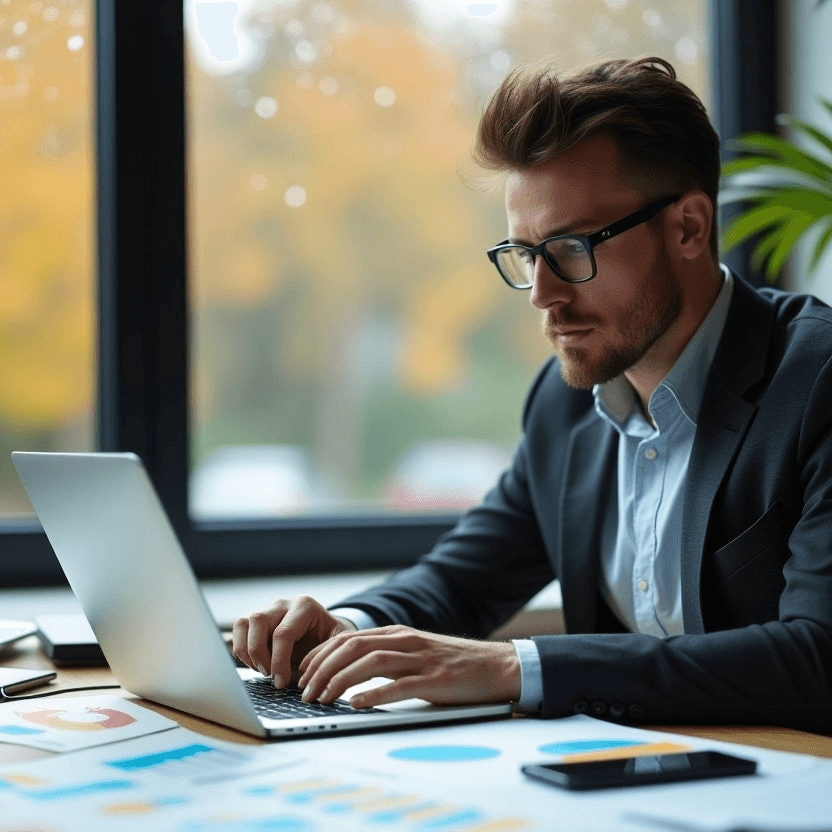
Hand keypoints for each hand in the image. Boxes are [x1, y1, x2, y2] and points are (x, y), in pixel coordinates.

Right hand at [231, 595, 355, 688]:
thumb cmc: (332, 640)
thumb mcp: (338, 645)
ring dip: (247, 651)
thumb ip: (326, 656)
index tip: (281, 682)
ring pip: (243, 623)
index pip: (283, 632)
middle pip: (258, 621)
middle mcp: (284, 604)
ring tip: (261, 670)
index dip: (278, 661)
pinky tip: (256, 664)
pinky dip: (241, 649)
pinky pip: (239, 629)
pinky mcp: (256, 621)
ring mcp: (268, 610)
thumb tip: (307, 678)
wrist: (327, 632)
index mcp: (305, 606)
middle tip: (269, 675)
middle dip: (260, 654)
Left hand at [297, 625, 520, 708]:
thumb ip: (387, 658)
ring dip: (339, 681)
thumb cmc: (454, 665)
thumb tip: (348, 674)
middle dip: (322, 669)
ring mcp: (421, 659)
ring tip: (322, 698)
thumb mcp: (415, 654)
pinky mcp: (436, 680)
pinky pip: (399, 685)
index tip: (302, 674)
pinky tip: (356, 703)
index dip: (320, 655)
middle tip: (304, 692)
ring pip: (370, 662)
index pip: (347, 638)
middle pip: (352, 647)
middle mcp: (406, 641)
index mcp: (398, 634)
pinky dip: (373, 694)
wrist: (497, 666)